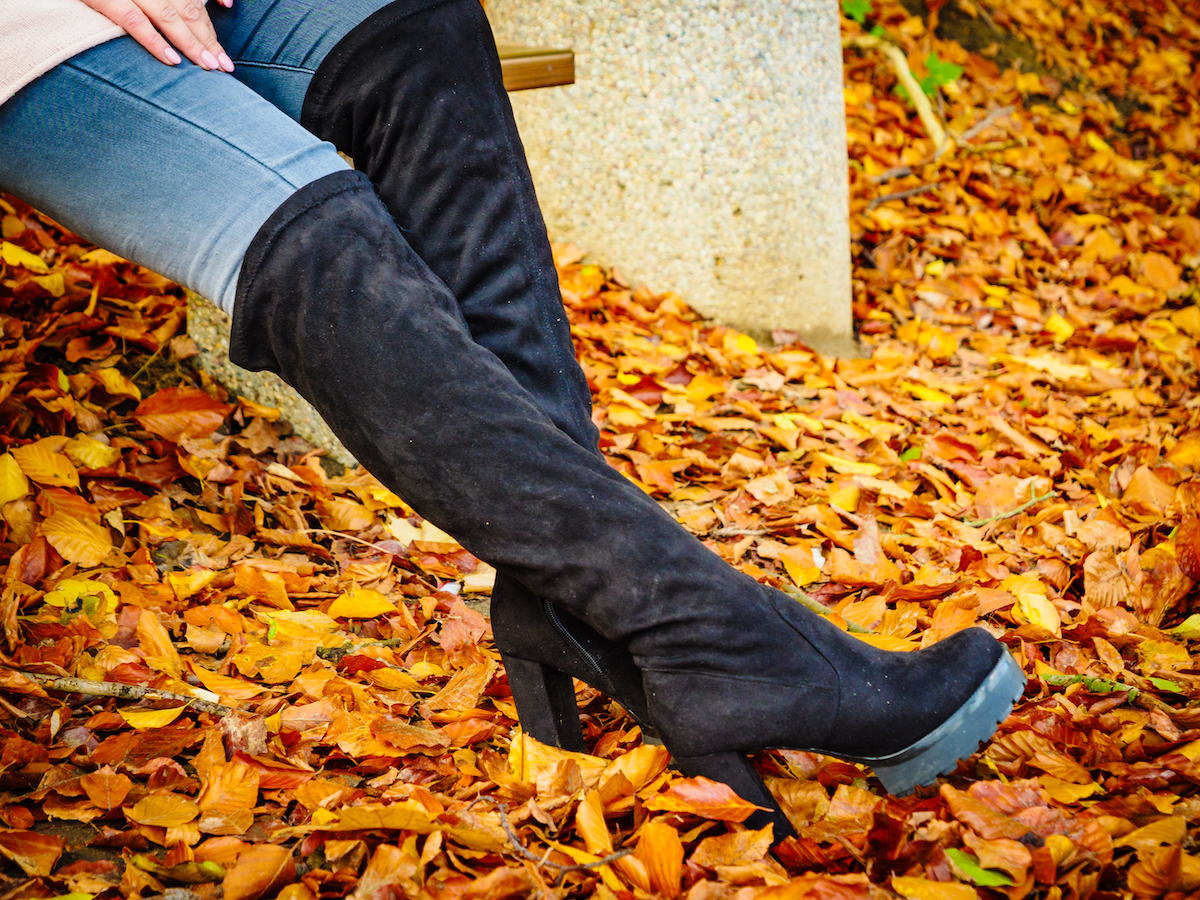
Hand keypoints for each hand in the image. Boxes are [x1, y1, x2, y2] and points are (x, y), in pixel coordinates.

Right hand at [80, 0, 235, 70]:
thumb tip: (226, 3)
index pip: (193, 2)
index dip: (210, 27)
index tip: (225, 55)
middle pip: (186, 10)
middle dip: (207, 39)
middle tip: (224, 66)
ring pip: (168, 16)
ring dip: (190, 43)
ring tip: (207, 66)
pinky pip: (133, 20)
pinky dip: (154, 40)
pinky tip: (172, 59)